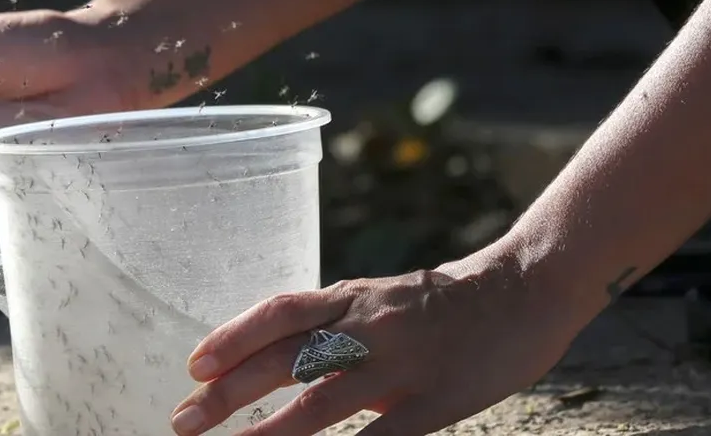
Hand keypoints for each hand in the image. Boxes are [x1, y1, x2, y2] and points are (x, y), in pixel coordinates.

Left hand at [170, 258, 584, 435]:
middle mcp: (367, 325)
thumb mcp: (384, 301)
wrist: (527, 288)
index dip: (231, 338)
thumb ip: (338, 325)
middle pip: (283, 359)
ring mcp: (401, 362)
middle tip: (183, 421)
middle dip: (227, 393)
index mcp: (352, 299)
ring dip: (268, 432)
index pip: (277, 314)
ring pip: (320, 401)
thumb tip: (283, 355)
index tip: (192, 368)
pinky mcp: (437, 398)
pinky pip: (383, 434)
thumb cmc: (450, 302)